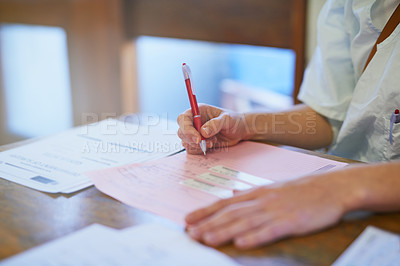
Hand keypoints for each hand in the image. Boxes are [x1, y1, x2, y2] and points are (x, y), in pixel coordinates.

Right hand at [177, 104, 247, 153]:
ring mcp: (195, 133)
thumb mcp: (227, 119)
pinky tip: (211, 145)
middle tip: (209, 142)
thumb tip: (203, 132)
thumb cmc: (234, 120)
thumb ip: (215, 124)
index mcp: (198, 111)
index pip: (183, 119)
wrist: (240, 131)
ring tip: (213, 141)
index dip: (187, 129)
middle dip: (192, 140)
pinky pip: (191, 149)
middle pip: (181, 132)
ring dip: (198, 146)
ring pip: (185, 142)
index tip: (198, 138)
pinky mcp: (198, 143)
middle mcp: (194, 122)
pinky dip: (200, 150)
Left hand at [185, 176, 346, 248]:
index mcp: (257, 193)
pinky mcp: (292, 221)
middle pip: (231, 213)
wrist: (332, 186)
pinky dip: (255, 237)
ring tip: (206, 239)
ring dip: (224, 231)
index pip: (225, 203)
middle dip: (208, 223)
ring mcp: (277, 210)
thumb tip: (232, 195)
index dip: (205, 212)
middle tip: (190, 233)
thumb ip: (251, 193)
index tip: (188, 220)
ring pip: (245, 222)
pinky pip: (270, 230)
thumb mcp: (273, 187)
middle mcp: (262, 200)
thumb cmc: (302, 189)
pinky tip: (241, 243)